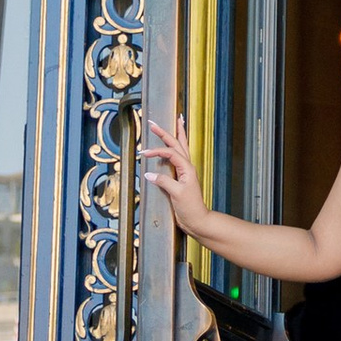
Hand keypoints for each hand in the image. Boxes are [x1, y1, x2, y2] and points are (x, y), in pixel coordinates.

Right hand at [143, 114, 210, 240]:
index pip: (170, 153)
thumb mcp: (176, 194)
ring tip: (177, 121)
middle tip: (154, 122)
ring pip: (180, 148)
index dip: (157, 151)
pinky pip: (177, 158)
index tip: (144, 153)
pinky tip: (172, 145)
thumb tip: (149, 174)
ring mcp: (184, 171)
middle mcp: (187, 166)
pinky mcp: (181, 177)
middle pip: (176, 144)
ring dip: (177, 134)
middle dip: (166, 132)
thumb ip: (163, 181)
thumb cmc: (190, 207)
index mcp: (186, 168)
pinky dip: (174, 148)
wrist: (197, 219)